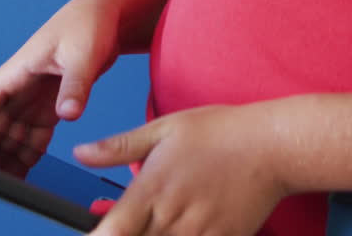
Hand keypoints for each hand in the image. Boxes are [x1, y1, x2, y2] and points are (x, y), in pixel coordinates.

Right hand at [0, 0, 123, 174]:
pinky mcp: (54, 102)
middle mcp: (20, 87)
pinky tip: (27, 172)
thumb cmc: (90, 21)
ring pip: (11, 136)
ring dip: (5, 159)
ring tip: (7, 186)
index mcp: (16, 72)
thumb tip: (68, 114)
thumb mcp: (83, 52)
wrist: (111, 12)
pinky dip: (28, 154)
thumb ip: (75, 84)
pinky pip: (34, 135)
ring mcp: (35, 96)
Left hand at [74, 104, 287, 235]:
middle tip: (133, 226)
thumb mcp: (165, 127)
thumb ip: (119, 146)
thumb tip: (80, 152)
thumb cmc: (218, 131)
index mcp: (151, 189)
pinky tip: (183, 229)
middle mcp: (170, 218)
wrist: (270, 145)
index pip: (110, 233)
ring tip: (160, 225)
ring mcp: (197, 235)